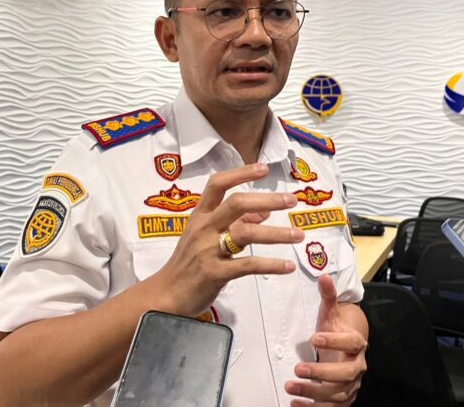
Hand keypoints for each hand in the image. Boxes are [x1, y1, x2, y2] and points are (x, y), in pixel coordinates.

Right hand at [151, 163, 304, 315]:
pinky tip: (287, 266)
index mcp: (200, 215)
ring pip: (245, 233)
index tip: (263, 168)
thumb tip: (265, 210)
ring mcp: (207, 250)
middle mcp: (203, 228)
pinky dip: (270, 265)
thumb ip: (236, 222)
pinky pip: (247, 265)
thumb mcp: (206, 236)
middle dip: (267, 199)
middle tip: (292, 200)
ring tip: (298, 235)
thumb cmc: (188, 263)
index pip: (218, 184)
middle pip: (236, 203)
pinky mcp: (214, 273)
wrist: (165, 295)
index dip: (240, 173)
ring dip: (276, 233)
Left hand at [285, 275, 366, 405]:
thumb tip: (323, 276)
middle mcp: (357, 365)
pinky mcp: (343, 397)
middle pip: (346, 374)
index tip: (314, 338)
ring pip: (338, 393)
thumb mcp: (331, 312)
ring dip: (314, 393)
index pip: (351, 342)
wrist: (348, 346)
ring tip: (291, 387)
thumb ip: (328, 296)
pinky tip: (295, 405)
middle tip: (298, 368)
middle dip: (322, 373)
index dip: (335, 341)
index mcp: (356, 343)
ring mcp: (351, 384)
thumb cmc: (337, 329)